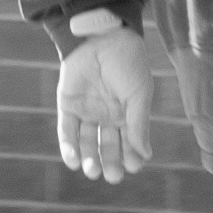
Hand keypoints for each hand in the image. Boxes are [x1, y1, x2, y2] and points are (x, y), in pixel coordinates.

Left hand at [57, 25, 157, 183]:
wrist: (102, 36)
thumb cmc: (128, 63)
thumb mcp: (139, 94)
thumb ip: (139, 123)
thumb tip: (145, 154)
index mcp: (129, 114)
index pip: (130, 143)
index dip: (132, 157)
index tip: (133, 167)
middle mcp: (108, 116)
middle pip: (108, 146)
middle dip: (110, 162)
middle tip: (111, 176)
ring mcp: (87, 112)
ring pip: (87, 142)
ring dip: (90, 158)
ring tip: (92, 171)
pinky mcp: (68, 106)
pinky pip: (67, 130)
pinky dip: (69, 147)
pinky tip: (73, 161)